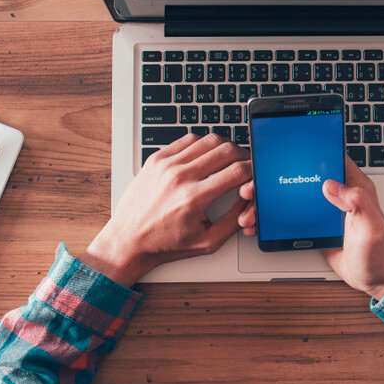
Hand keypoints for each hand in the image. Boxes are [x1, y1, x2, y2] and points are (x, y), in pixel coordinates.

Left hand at [82, 133, 250, 286]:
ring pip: (209, 140)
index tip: (254, 176)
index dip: (253, 171)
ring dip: (225, 147)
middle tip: (245, 165)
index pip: (237, 172)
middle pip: (227, 150)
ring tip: (228, 160)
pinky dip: (203, 144)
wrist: (128, 240)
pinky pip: (188, 139)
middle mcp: (180, 177)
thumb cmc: (165, 244)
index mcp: (194, 199)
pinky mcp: (157, 159)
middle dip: (243, 156)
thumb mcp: (208, 242)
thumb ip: (235, 220)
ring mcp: (166, 165)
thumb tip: (250, 200)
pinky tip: (206, 156)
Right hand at [238, 156, 383, 299]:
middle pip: (301, 177)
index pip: (329, 158)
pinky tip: (259, 225)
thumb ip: (356, 201)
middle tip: (255, 187)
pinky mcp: (315, 225)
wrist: (374, 279)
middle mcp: (338, 194)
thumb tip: (331, 184)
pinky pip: (291, 217)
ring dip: (269, 202)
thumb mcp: (371, 227)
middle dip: (275, 180)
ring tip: (251, 210)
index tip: (282, 154)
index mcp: (354, 187)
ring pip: (291, 197)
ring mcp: (324, 210)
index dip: (307, 152)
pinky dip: (273, 221)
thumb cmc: (378, 254)